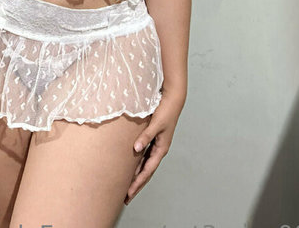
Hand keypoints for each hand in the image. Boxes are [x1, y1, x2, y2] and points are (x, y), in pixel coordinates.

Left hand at [124, 89, 185, 204]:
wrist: (172, 100)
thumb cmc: (165, 111)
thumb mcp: (155, 124)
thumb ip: (145, 136)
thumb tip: (136, 148)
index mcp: (161, 149)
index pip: (147, 171)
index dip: (137, 183)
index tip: (129, 193)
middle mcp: (159, 150)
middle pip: (146, 172)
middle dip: (137, 185)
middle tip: (126, 198)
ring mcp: (156, 145)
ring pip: (145, 165)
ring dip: (137, 176)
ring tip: (127, 186)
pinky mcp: (153, 139)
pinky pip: (144, 156)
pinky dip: (137, 165)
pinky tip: (130, 167)